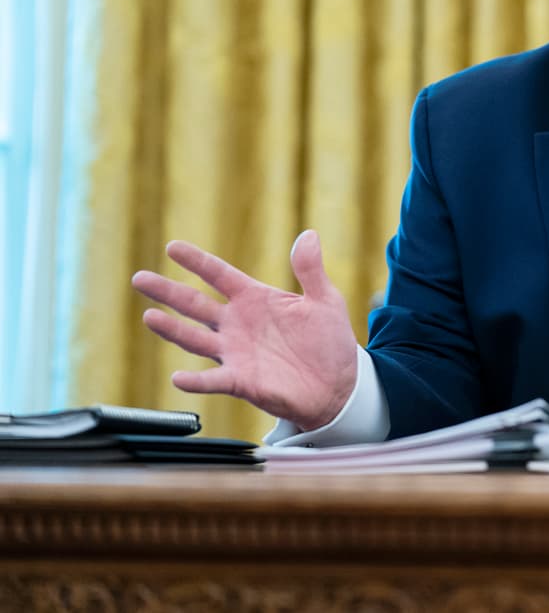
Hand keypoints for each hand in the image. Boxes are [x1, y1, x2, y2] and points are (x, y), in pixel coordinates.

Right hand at [131, 230, 358, 431]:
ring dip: (172, 329)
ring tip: (149, 317)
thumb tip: (309, 234)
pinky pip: (213, 380)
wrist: (338, 383)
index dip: (197, 261)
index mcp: (254, 299)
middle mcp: (237, 324)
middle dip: (167, 291)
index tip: (172, 247)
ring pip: (195, 338)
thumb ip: (311, 270)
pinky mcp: (241, 381)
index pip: (219, 275)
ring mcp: (235, 352)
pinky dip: (195, 380)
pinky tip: (178, 378)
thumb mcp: (324, 300)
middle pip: (194, 304)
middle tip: (139, 278)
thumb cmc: (328, 340)